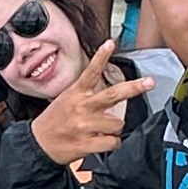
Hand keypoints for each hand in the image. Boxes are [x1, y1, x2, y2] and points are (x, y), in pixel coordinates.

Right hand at [29, 36, 137, 167]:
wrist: (38, 144)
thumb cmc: (54, 121)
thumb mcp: (65, 99)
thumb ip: (86, 93)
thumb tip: (111, 93)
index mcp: (76, 94)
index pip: (90, 72)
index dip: (101, 57)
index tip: (110, 44)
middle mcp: (81, 107)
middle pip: (113, 95)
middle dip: (134, 88)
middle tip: (149, 82)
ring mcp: (84, 125)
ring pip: (117, 124)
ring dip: (115, 129)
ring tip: (101, 130)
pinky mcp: (86, 143)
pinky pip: (112, 142)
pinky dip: (111, 143)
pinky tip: (101, 142)